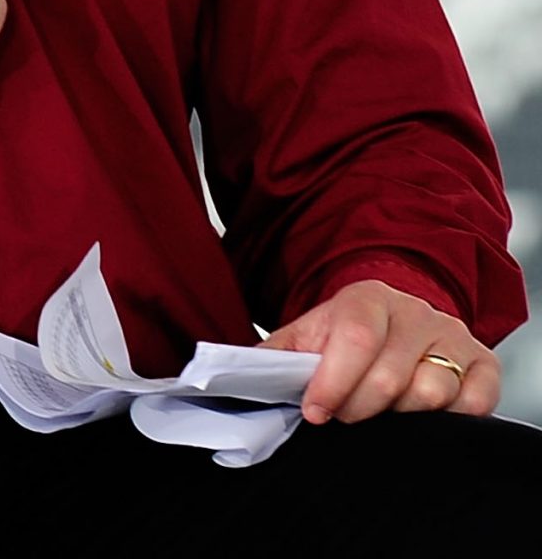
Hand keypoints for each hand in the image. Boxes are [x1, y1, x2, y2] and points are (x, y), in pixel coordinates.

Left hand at [262, 279, 500, 423]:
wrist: (394, 323)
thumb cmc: (342, 338)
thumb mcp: (304, 337)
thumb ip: (274, 356)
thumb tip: (233, 375)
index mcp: (367, 298)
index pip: (355, 338)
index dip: (333, 381)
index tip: (315, 412)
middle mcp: (416, 312)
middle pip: (391, 374)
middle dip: (359, 407)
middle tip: (342, 418)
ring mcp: (454, 336)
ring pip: (432, 392)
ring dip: (399, 415)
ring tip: (380, 413)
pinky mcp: (484, 364)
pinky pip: (473, 403)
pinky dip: (446, 419)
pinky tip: (419, 415)